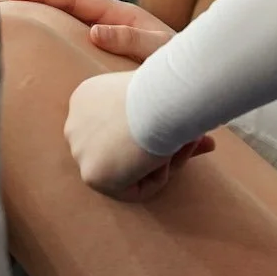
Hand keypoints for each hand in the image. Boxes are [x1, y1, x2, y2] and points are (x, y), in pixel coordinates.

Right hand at [6, 0, 174, 63]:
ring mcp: (113, 43)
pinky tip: (43, 63)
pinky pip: (81, 54)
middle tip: (4, 5)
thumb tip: (95, 31)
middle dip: (37, 5)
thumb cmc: (186, 67)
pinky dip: (61, 51)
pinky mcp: (112, 63)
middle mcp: (114, 26)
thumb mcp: (161, 51)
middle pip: (67, 10)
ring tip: (15, 29)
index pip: (75, 0)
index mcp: (121, 15)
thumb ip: (132, 40)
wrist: (204, 82)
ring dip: (46, 26)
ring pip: (72, 30)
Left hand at [63, 72, 214, 200]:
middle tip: (200, 141)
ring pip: (127, 171)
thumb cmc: (168, 85)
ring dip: (161, 161)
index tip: (188, 131)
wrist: (161, 96)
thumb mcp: (165, 96)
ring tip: (185, 140)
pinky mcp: (91, 174)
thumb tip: (193, 135)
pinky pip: (130, 190)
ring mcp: (80, 149)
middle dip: (161, 150)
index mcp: (87, 98)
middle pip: (122, 150)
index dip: (156, 131)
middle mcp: (75, 122)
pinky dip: (156, 177)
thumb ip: (168, 117)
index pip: (120, 128)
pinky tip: (163, 155)